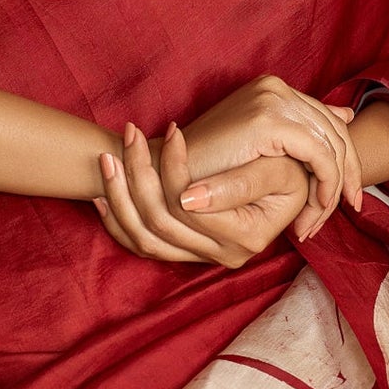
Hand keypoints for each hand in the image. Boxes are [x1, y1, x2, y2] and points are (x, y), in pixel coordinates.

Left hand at [94, 122, 310, 269]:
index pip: (189, 205)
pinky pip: (139, 246)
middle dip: (138, 174)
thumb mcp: (278, 172)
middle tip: (129, 134)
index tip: (171, 131)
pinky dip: (116, 221)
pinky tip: (102, 193)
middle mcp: (221, 256)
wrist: (285, 184)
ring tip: (109, 156)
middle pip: (160, 221)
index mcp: (245, 238)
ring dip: (120, 196)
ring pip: (143, 237)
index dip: (174, 167)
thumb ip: (241, 183)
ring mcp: (200, 257)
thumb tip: (189, 196)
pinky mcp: (184, 253)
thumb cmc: (286, 170)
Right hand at [174, 74, 362, 239]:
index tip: (348, 194)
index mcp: (274, 90)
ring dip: (335, 185)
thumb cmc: (206, 167)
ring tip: (325, 215)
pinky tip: (318, 206)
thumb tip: (349, 115)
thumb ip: (299, 132)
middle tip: (354, 207)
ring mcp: (272, 98)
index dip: (344, 157)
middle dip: (349, 172)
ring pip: (332, 144)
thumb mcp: (261, 150)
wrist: (166, 171)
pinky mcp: (268, 120)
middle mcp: (276, 87)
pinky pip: (319, 154)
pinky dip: (326, 183)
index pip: (328, 120)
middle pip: (335, 130)